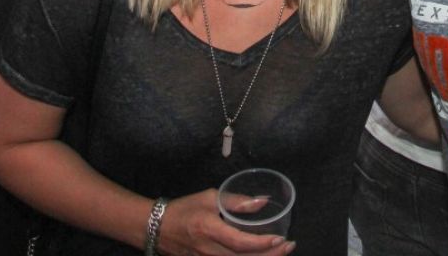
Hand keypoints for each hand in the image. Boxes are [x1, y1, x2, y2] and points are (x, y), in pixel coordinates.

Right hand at [157, 190, 294, 255]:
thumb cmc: (185, 208)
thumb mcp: (210, 197)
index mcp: (209, 230)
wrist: (158, 227)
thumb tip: (262, 202)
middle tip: (289, 246)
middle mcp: (209, 250)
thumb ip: (236, 201)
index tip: (281, 239)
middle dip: (270, 255)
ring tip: (281, 252)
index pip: (240, 242)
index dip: (262, 243)